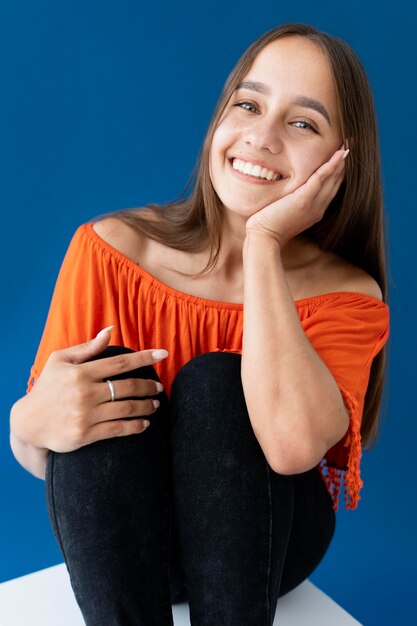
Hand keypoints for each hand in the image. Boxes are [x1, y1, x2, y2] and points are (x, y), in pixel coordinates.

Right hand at [10, 328, 167, 452]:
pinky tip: (145, 424)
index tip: (163, 354)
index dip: (144, 358)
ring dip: (146, 406)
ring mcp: (85, 414)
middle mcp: (85, 392)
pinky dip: (135, 426)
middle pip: (128, 387)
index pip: (120, 363)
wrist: (28, 423)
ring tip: (155, 404)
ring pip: (126, 409)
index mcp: (81, 372)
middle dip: (148, 386)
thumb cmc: (48, 387)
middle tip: (158, 387)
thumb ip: (87, 348)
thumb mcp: (60, 361)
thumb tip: (110, 331)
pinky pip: (118, 429)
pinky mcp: (85, 434)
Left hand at [245, 145, 348, 246]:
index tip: (344, 157)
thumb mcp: (284, 214)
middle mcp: (319, 208)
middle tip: (353, 145)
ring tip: (350, 143)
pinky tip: (341, 153)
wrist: (264, 238)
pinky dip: (332, 165)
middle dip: (345, 164)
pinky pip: (322, 178)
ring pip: (333, 178)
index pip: (330, 188)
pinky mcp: (304, 200)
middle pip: (336, 182)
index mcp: (315, 211)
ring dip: (342, 160)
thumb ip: (290, 204)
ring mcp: (314, 204)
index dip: (338, 172)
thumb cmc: (269, 228)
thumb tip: (287, 195)